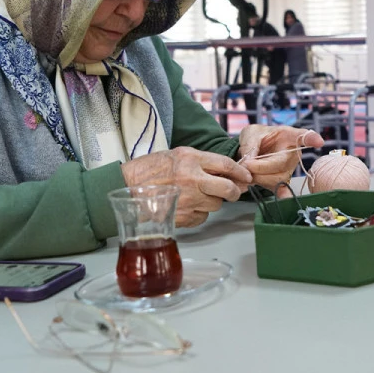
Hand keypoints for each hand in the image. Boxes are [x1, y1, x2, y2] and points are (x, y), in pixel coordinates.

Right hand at [121, 147, 252, 227]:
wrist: (126, 187)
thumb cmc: (149, 170)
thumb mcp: (177, 155)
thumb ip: (202, 162)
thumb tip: (227, 172)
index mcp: (191, 159)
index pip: (226, 165)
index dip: (240, 172)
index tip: (246, 176)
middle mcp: (192, 179)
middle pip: (228, 189)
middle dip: (234, 192)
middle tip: (233, 192)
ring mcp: (187, 199)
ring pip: (216, 205)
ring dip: (212, 202)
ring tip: (197, 196)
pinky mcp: (182, 216)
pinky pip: (201, 217)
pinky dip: (198, 213)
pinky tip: (186, 206)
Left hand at [237, 125, 324, 195]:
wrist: (253, 149)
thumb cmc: (256, 138)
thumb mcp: (251, 134)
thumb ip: (249, 146)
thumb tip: (248, 164)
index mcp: (288, 136)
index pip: (303, 136)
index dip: (311, 138)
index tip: (318, 141)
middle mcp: (293, 153)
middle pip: (281, 163)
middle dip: (260, 166)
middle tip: (246, 164)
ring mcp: (289, 168)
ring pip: (277, 178)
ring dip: (258, 177)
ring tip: (248, 171)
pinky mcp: (283, 181)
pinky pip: (281, 189)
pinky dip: (281, 193)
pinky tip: (284, 198)